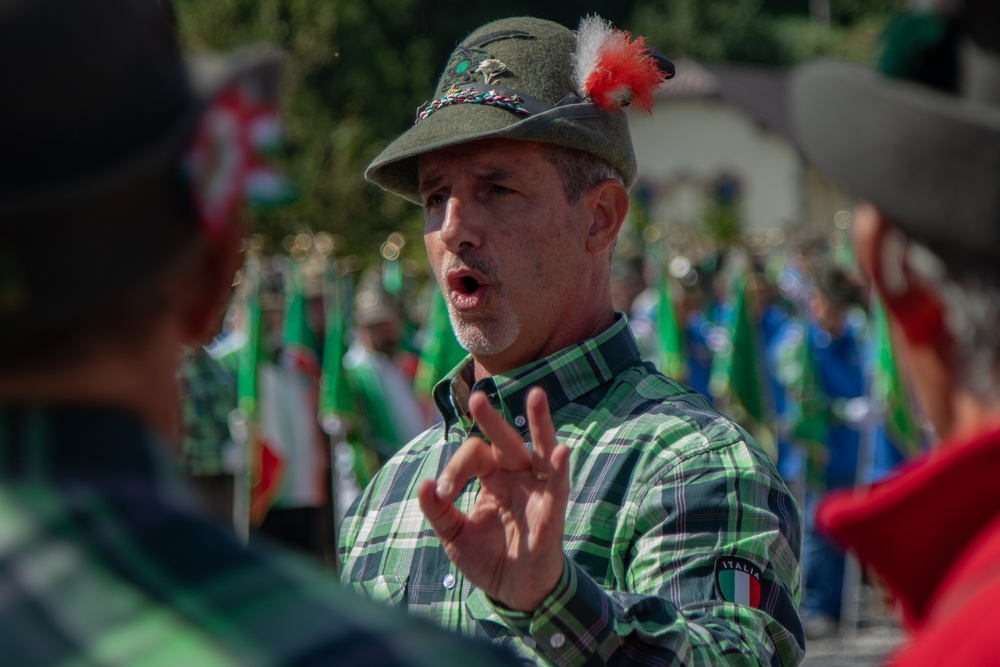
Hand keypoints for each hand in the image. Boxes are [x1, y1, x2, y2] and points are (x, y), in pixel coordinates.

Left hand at [417, 386, 570, 611]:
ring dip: (540, 423)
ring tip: (536, 396)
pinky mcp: (552, 511)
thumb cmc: (487, 558)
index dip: (456, 469)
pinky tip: (560, 451)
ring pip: (540, 449)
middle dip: (492, 420)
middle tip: (477, 398)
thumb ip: (438, 511)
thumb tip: (425, 485)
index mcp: (492, 477)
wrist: (513, 592)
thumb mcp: (454, 535)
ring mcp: (536, 490)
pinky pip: (557, 486)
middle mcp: (516, 476)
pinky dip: (558, 468)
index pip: (474, 455)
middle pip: (506, 441)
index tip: (444, 492)